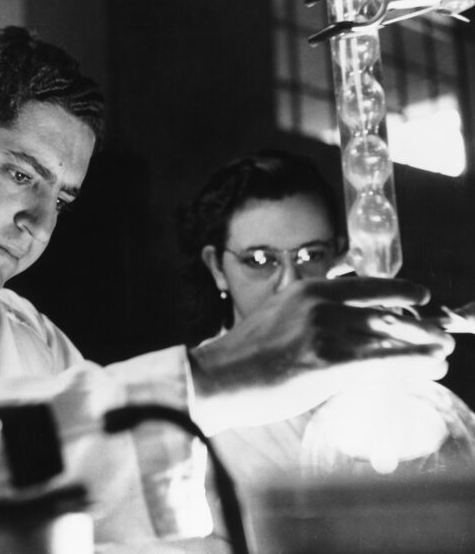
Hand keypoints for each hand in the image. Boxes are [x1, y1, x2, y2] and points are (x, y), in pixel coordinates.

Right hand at [188, 277, 454, 430]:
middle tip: (443, 335)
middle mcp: (322, 304)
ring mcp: (327, 333)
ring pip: (392, 337)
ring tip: (442, 355)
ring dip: (425, 348)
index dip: (402, 291)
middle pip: (387, 311)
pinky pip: (386, 363)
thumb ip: (312, 312)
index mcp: (309, 289)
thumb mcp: (278, 316)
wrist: (219, 377)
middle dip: (421, 325)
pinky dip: (414, 366)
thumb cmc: (245, 354)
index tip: (422, 297)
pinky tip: (431, 369)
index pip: (368, 285)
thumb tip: (346, 321)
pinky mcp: (331, 363)